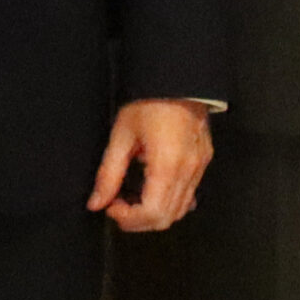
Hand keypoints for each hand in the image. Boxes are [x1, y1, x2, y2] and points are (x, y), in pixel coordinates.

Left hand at [87, 99, 213, 232]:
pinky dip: (170, 202)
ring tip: (134, 196)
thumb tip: (97, 202)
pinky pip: (190, 195)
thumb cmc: (150, 101)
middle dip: (138, 220)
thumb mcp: (121, 136)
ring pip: (180, 211)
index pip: (152, 213)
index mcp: (167, 164)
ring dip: (154, 213)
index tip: (111, 205)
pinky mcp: (203, 161)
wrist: (178, 79)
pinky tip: (154, 189)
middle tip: (119, 204)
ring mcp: (199, 167)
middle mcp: (188, 170)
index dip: (128, 218)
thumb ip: (108, 174)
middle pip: (167, 219)